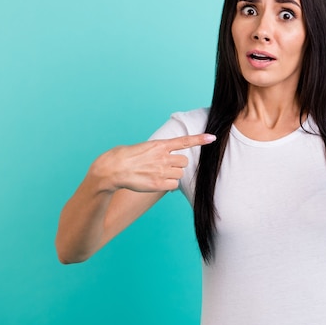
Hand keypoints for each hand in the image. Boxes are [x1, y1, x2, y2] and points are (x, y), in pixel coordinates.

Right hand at [89, 133, 215, 192]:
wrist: (112, 169)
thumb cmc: (122, 157)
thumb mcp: (141, 148)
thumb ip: (156, 151)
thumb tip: (162, 157)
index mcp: (159, 145)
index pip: (184, 141)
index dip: (200, 139)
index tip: (213, 138)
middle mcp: (163, 157)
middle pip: (184, 162)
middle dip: (177, 165)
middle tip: (163, 167)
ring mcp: (161, 171)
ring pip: (179, 174)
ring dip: (172, 175)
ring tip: (157, 175)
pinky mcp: (158, 184)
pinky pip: (174, 186)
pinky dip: (169, 186)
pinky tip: (157, 183)